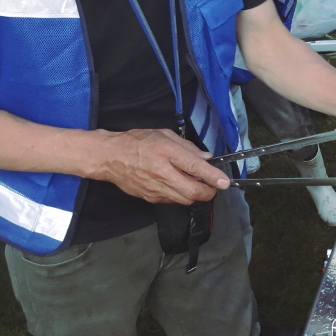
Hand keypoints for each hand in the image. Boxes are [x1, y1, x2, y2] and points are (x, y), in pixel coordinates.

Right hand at [97, 129, 230, 204]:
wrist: (110, 157)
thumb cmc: (137, 141)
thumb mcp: (165, 135)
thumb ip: (188, 147)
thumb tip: (206, 158)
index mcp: (167, 153)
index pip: (196, 168)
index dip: (213, 176)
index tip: (225, 182)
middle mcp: (163, 173)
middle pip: (194, 192)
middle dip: (208, 192)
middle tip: (213, 185)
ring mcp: (156, 189)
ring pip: (185, 200)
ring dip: (195, 194)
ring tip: (195, 183)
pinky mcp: (151, 198)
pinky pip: (173, 200)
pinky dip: (181, 195)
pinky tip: (178, 185)